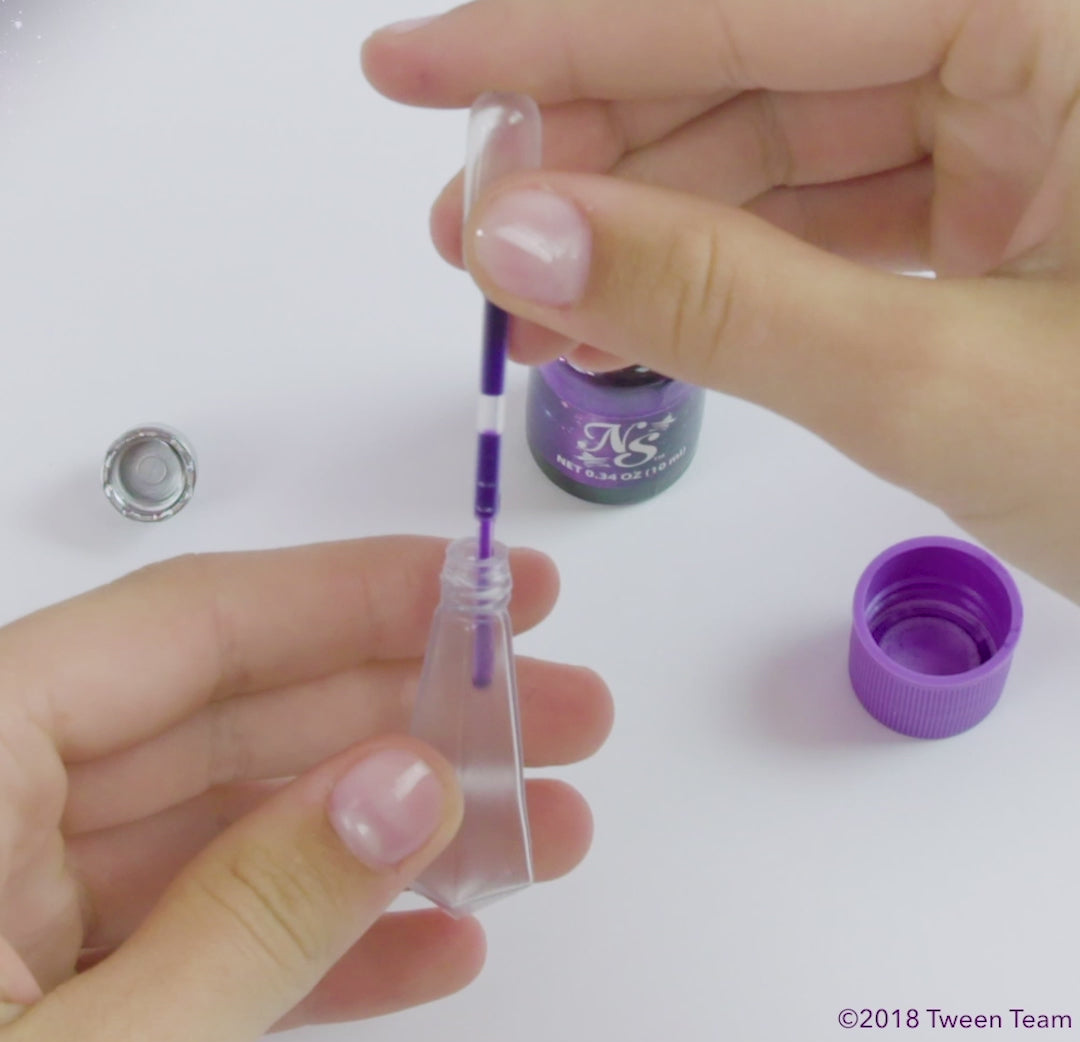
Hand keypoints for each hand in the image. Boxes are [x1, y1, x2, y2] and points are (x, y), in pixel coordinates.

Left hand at [0, 538, 610, 1041]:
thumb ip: (254, 917)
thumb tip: (407, 789)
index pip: (195, 624)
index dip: (361, 592)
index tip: (488, 587)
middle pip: (239, 714)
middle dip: (414, 710)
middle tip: (554, 704)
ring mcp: (15, 910)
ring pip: (240, 825)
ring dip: (396, 832)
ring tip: (540, 826)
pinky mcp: (48, 999)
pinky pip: (205, 933)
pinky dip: (323, 941)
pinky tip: (436, 943)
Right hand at [364, 0, 1079, 600]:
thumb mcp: (944, 387)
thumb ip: (721, 299)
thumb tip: (521, 232)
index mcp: (1065, 13)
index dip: (559, 37)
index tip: (414, 66)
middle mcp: (1050, 32)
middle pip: (759, 60)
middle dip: (597, 156)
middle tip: (473, 235)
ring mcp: (1043, 113)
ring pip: (790, 141)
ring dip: (653, 226)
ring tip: (537, 305)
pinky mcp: (1027, 196)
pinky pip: (842, 207)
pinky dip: (735, 268)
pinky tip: (642, 317)